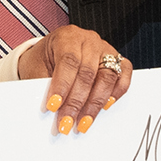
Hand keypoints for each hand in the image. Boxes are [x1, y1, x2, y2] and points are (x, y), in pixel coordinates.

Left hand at [17, 25, 131, 133]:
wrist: (51, 52)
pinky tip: (105, 107)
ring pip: (107, 77)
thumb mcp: (37, 67)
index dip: (62, 86)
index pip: (69, 60)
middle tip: (66, 122)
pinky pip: (123, 76)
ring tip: (83, 123)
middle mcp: (89, 41)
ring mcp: (106, 49)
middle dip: (76, 102)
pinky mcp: (118, 60)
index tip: (53, 106)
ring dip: (95, 104)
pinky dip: (116, 93)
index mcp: (68, 37)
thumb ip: (44, 85)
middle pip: (88, 73)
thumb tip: (52, 109)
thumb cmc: (44, 59)